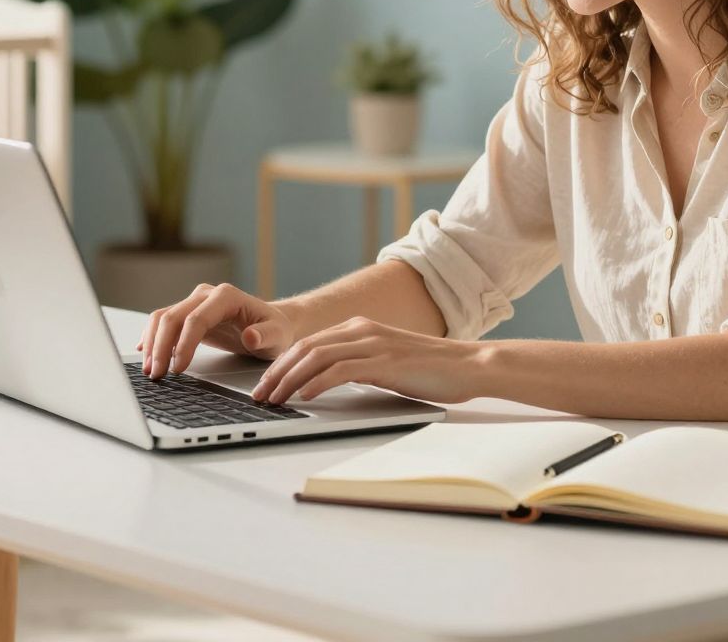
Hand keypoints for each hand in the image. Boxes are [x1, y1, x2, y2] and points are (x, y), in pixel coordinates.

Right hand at [137, 283, 295, 377]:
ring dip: (152, 343)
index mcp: (227, 297)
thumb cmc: (275, 330)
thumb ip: (265, 335)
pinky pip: (164, 322)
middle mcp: (207, 295)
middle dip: (161, 347)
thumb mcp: (278, 335)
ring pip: (163, 318)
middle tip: (157, 374)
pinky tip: (145, 353)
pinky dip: (152, 337)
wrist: (272, 324)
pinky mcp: (189, 314)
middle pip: (173, 317)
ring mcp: (195, 302)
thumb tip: (250, 336)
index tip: (178, 368)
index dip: (183, 344)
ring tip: (150, 370)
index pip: (196, 319)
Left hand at [251, 317, 488, 406]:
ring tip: (275, 400)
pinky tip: (306, 396)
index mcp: (360, 328)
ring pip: (316, 357)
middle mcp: (362, 330)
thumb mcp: (386, 363)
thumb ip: (359, 365)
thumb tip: (329, 383)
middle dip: (276, 373)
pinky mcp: (384, 361)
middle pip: (305, 348)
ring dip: (290, 380)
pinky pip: (341, 370)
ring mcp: (373, 343)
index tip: (265, 385)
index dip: (281, 364)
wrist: (469, 365)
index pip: (308, 344)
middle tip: (259, 396)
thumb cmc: (431, 370)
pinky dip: (318, 382)